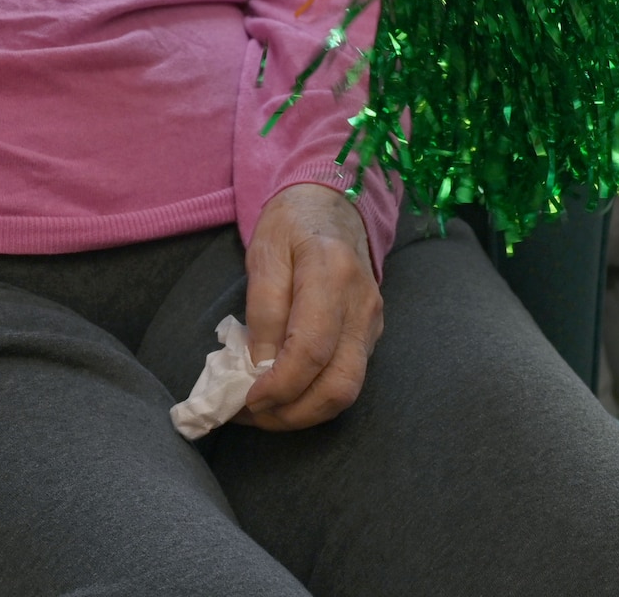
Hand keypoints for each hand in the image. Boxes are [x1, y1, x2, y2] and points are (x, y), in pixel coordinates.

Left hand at [239, 183, 383, 430]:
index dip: (279, 385)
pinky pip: (347, 378)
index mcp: (331, 274)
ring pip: (347, 391)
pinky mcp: (371, 334)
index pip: (312, 349)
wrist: (333, 204)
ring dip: (303, 412)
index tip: (246, 398)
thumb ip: (263, 310)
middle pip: (338, 385)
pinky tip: (284, 392)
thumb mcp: (264, 253)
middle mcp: (361, 304)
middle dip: (292, 413)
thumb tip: (259, 368)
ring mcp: (372, 322)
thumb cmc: (292, 223)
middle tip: (250, 414)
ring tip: (263, 410)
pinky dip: (314, 396)